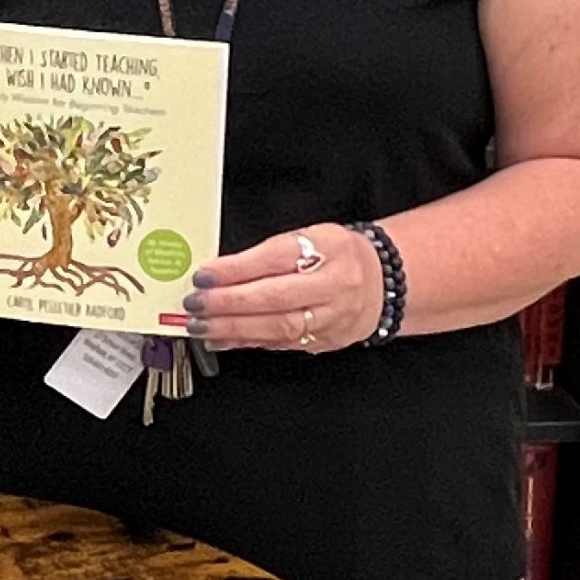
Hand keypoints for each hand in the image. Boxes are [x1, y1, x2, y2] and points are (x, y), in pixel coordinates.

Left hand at [184, 224, 381, 353]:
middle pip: (276, 298)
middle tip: (196, 303)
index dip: (237, 269)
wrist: (383, 282)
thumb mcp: (311, 236)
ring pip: (278, 327)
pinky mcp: (324, 341)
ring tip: (202, 325)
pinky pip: (281, 344)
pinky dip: (247, 342)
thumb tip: (221, 270)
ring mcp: (330, 318)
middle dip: (230, 304)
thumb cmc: (339, 255)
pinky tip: (222, 338)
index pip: (276, 259)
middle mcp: (333, 286)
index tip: (205, 275)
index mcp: (329, 249)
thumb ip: (270, 252)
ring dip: (233, 328)